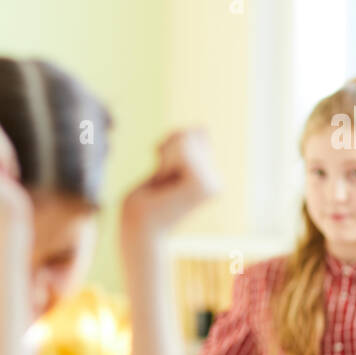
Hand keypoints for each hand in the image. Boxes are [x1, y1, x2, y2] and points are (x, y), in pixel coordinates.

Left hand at [121, 129, 218, 243]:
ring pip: (186, 140)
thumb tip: (204, 128)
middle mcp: (216, 181)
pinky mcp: (205, 185)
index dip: (170, 145)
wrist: (139, 227)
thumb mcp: (165, 162)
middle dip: (167, 150)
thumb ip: (183, 143)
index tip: (162, 172)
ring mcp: (213, 184)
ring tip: (162, 182)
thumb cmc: (145, 199)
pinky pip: (184, 149)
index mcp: (209, 177)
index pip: (195, 134)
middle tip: (160, 180)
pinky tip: (164, 182)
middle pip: (190, 134)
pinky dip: (166, 159)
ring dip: (165, 156)